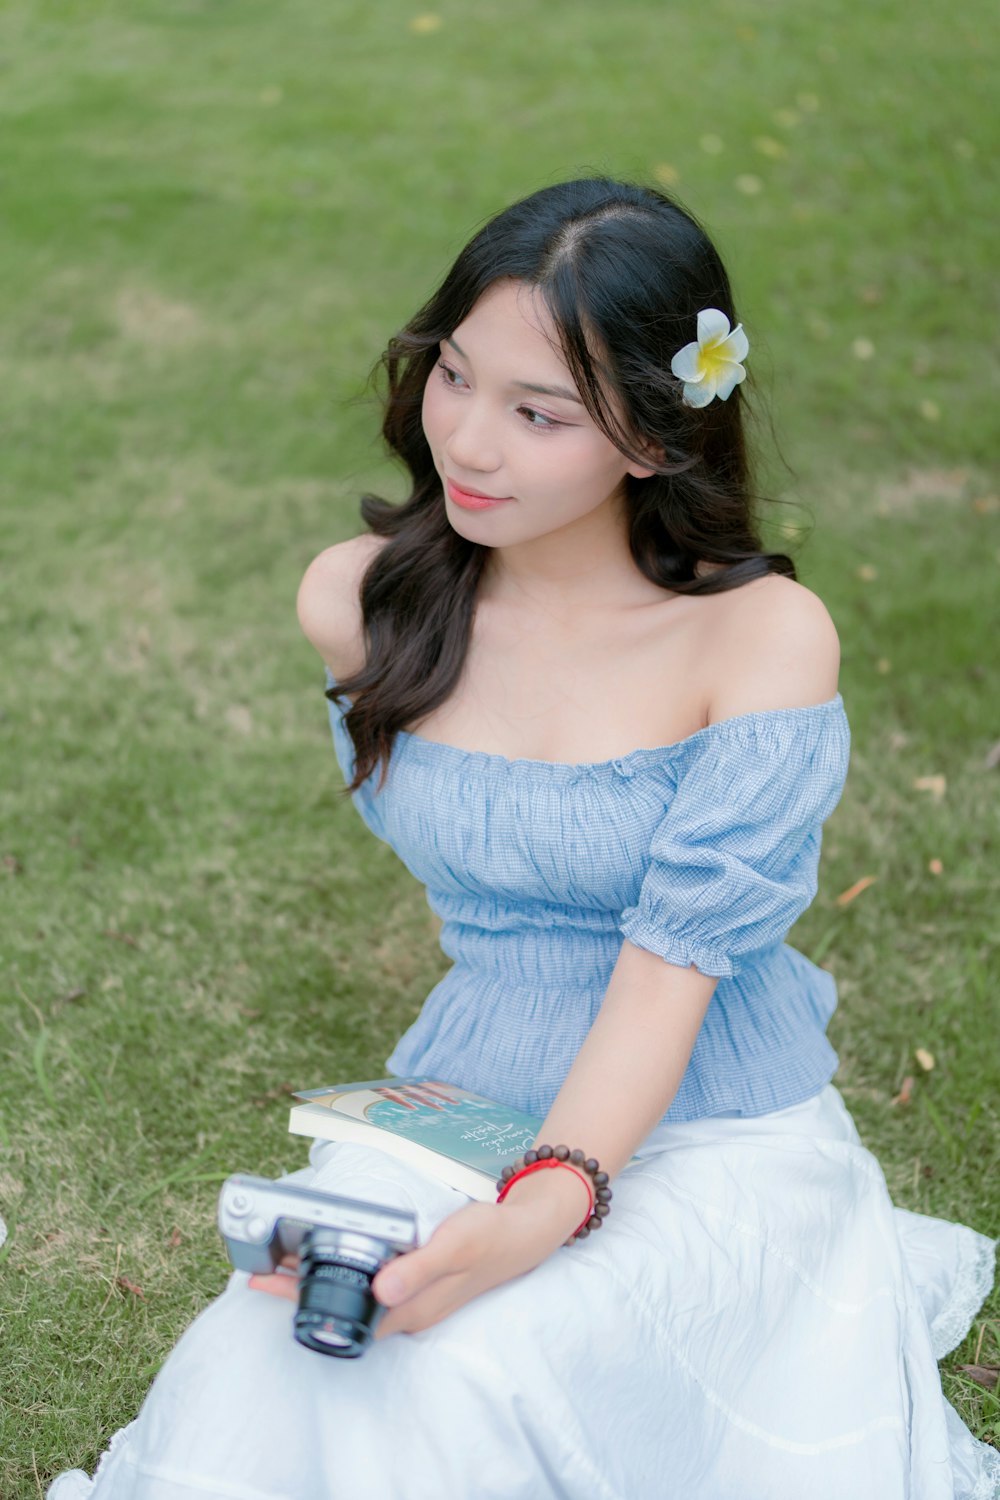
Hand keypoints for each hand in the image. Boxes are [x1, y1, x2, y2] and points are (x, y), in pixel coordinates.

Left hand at [247, 1169, 590, 1337]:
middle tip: (257, 1266)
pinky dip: (342, 1266)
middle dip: (296, 1289)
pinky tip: (332, 1249)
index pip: (340, 1311)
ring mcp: (410, 1297)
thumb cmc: (491, 1237)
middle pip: (339, 1306)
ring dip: (316, 1278)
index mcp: (409, 1309)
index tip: (261, 1280)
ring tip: (282, 1257)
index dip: (297, 1298)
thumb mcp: (456, 1245)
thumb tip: (379, 1290)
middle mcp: (405, 1310)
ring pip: (351, 1294)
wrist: (528, 1230)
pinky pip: (368, 1280)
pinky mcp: (416, 1280)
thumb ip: (418, 1269)